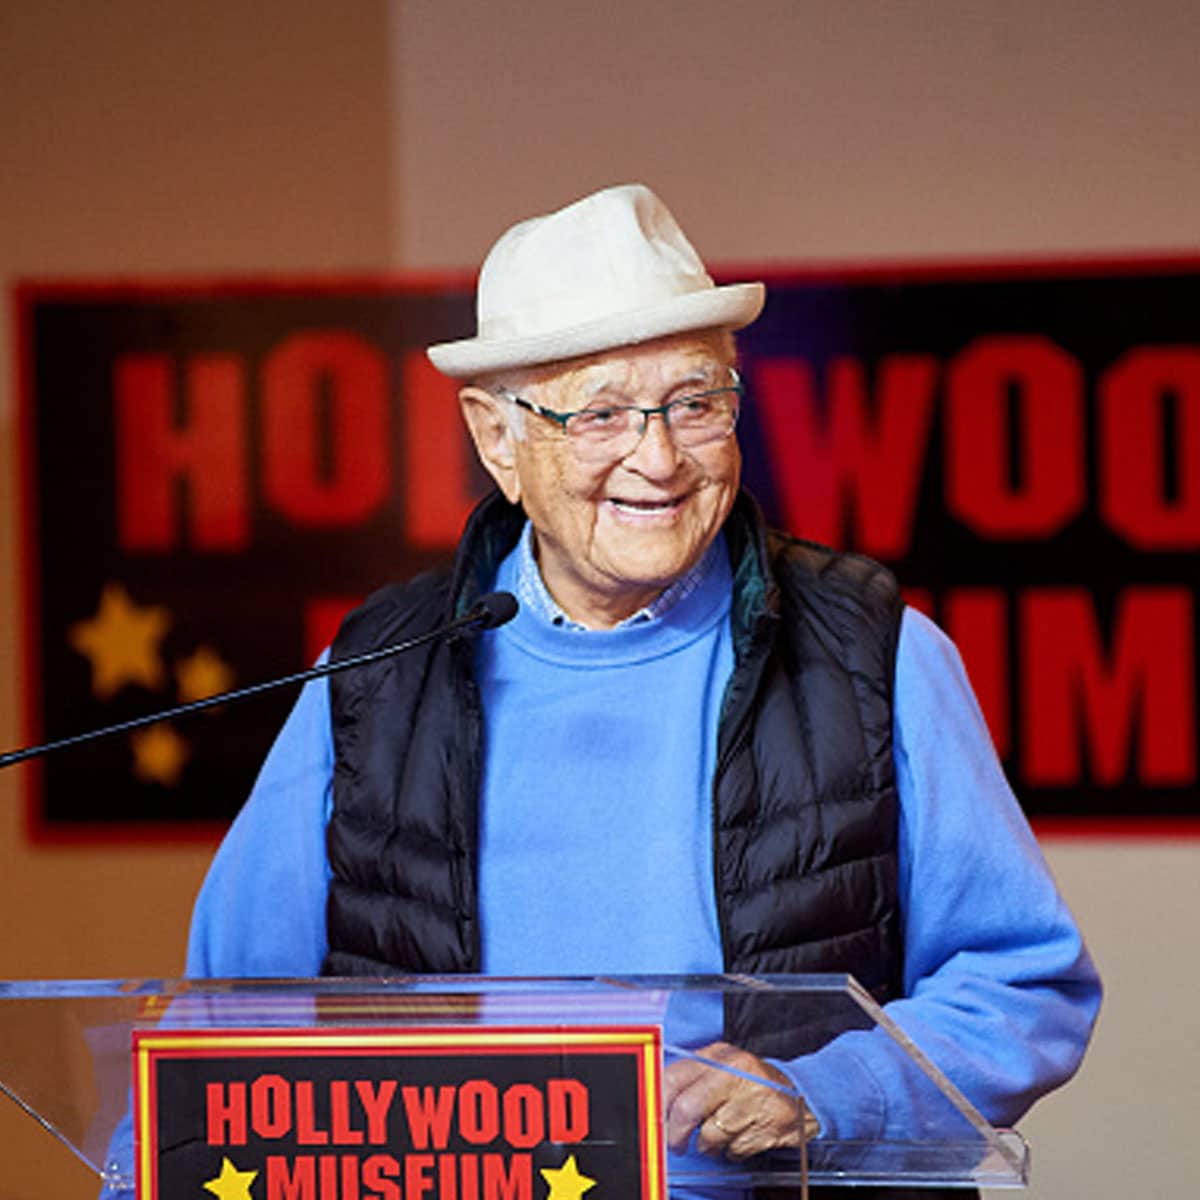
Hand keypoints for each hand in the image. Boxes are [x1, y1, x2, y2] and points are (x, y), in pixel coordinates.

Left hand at [662, 1041, 818, 1159]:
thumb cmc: (752, 1082)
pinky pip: (734, 1148)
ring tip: (717, 1138)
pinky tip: (740, 1137)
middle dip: (676, 1134)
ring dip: (708, 1145)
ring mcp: (752, 1099)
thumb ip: (693, 1079)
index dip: (659, 1104)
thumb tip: (660, 1103)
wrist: (802, 1092)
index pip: (674, 1077)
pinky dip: (732, 1150)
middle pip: (687, 1109)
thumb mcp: (723, 1068)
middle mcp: (734, 1073)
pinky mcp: (768, 1125)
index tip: (656, 1120)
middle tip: (676, 1144)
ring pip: (710, 1134)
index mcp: (718, 1056)